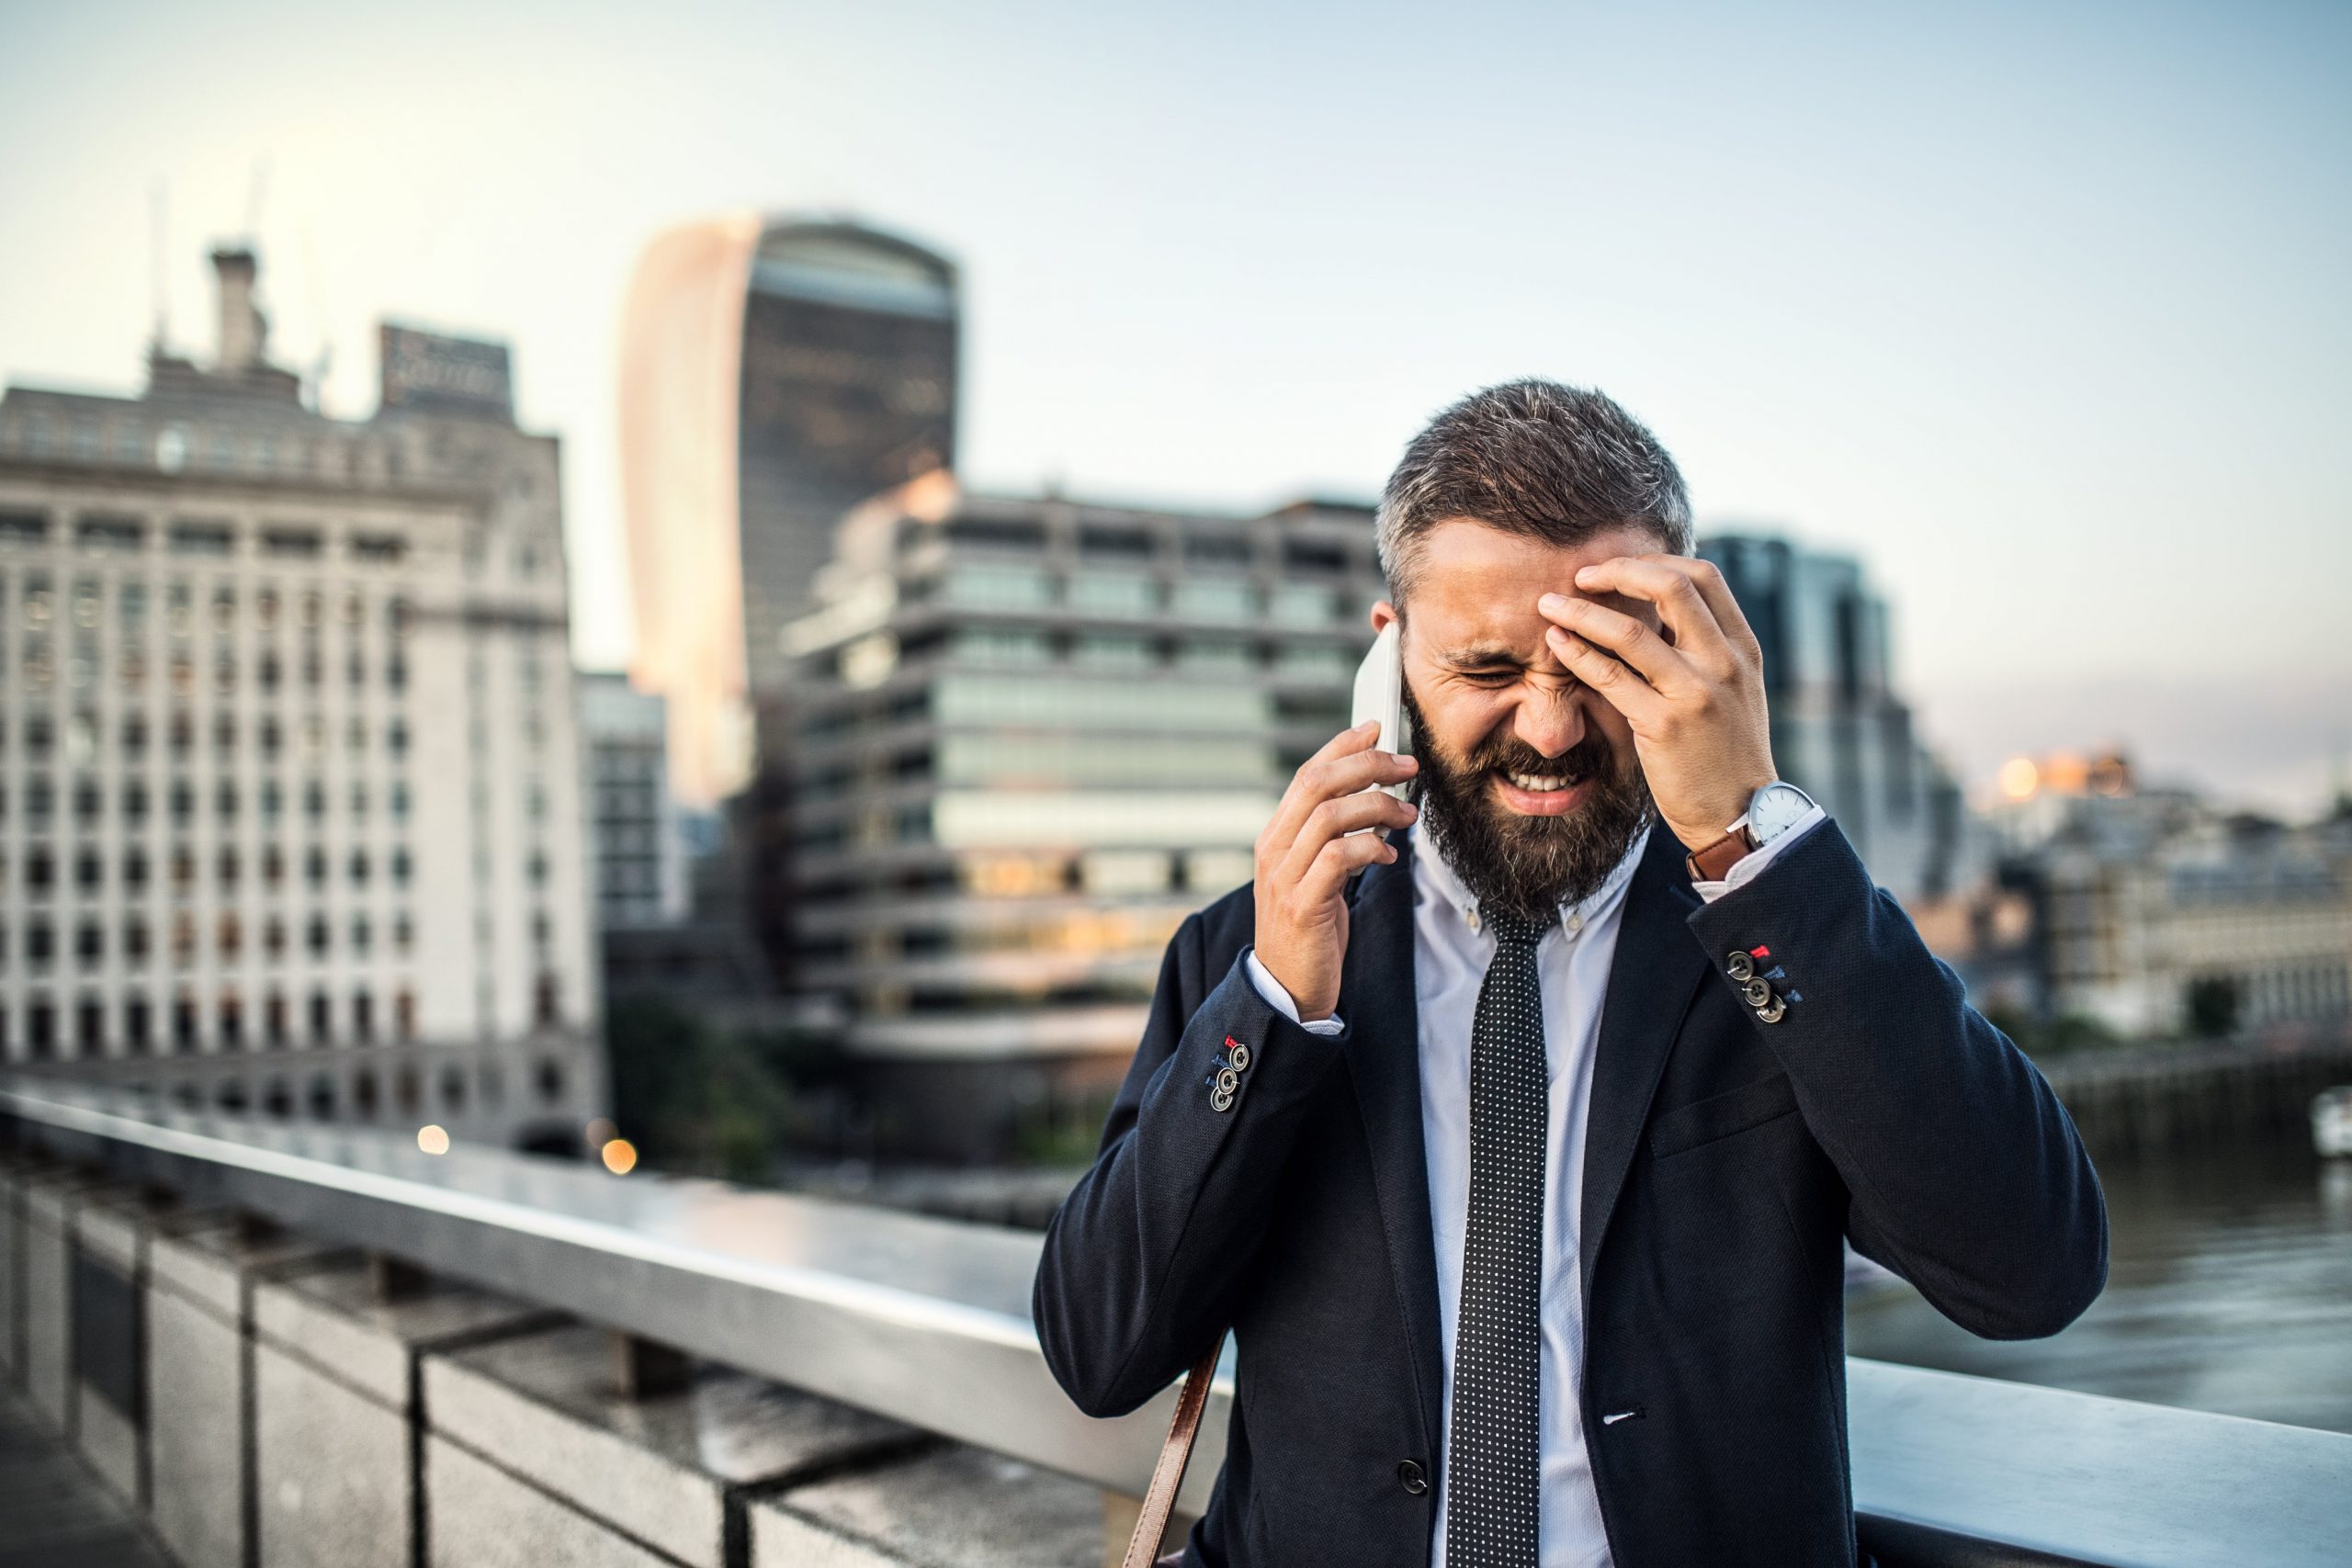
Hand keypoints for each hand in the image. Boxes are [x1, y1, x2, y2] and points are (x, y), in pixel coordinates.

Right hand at [1253, 719, 1418, 1020]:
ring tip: (1407, 815)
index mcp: (1275, 837)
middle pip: (1317, 784)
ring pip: (1329, 816)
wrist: (1288, 990)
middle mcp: (1273, 849)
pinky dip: (1370, 848)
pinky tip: (1388, 856)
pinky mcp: (1303, 906)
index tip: (1377, 728)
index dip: (1342, 746)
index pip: (1307, 774)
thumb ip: (1334, 840)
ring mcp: (1284, 877)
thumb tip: (1374, 802)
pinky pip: (1338, 859)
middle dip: (1367, 766)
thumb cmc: (1311, 930)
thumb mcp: (1317, 875)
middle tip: (1407, 767)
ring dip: (1377, 807)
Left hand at [1535, 554, 1775, 853]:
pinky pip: (1610, 677)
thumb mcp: (1734, 689)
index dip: (1654, 561)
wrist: (1739, 814)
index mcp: (1742, 647)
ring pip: (1631, 632)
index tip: (1617, 567)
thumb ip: (1705, 648)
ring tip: (1549, 605)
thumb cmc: (1726, 751)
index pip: (1703, 576)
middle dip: (1617, 571)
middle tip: (1581, 575)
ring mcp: (1695, 693)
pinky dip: (1577, 654)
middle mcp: (1724, 662)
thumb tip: (1658, 608)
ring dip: (1581, 612)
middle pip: (1670, 586)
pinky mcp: (1663, 725)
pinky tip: (1556, 644)